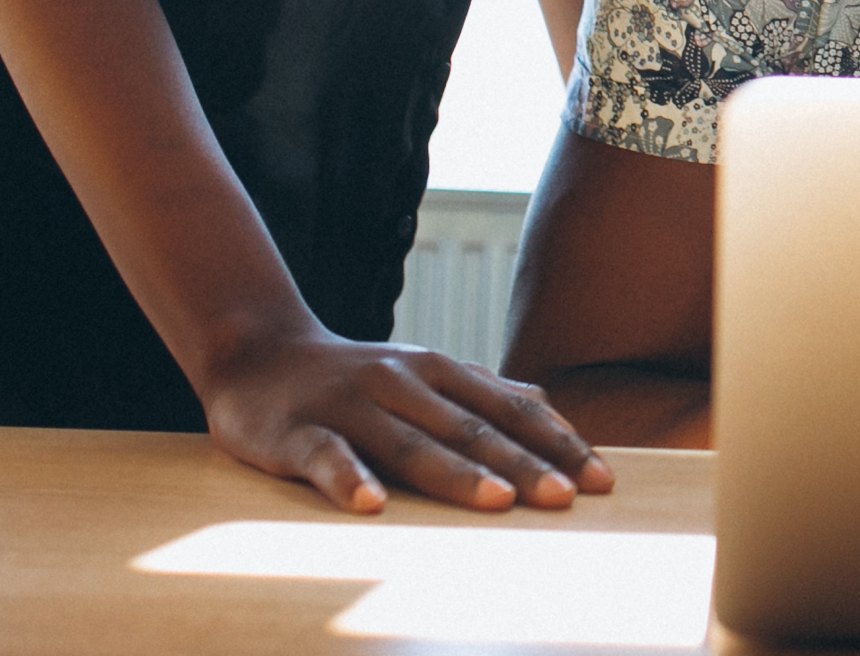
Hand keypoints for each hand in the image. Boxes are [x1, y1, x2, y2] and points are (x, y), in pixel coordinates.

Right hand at [201, 323, 617, 513]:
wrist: (256, 353)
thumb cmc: (355, 378)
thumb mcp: (423, 376)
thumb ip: (480, 391)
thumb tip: (545, 404)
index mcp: (440, 372)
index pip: (512, 409)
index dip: (558, 443)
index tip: (602, 480)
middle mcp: (403, 383)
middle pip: (472, 429)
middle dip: (524, 463)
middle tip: (568, 498)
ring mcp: (350, 405)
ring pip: (410, 443)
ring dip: (457, 473)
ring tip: (500, 503)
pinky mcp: (296, 432)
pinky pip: (325, 457)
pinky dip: (348, 479)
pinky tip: (371, 506)